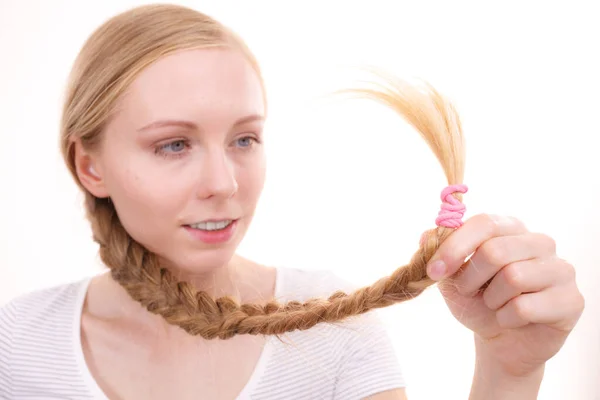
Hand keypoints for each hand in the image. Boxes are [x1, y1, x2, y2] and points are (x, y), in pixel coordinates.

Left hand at [426, 213, 584, 377]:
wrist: (500, 340)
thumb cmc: (477, 301)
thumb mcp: (450, 277)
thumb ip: (438, 253)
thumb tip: (426, 236)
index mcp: (510, 228)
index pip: (483, 223)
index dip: (454, 247)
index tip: (434, 270)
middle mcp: (540, 242)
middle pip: (496, 251)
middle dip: (471, 278)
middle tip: (468, 292)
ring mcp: (560, 269)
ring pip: (513, 278)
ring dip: (491, 300)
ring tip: (494, 304)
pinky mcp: (571, 299)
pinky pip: (525, 308)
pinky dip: (506, 318)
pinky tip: (511, 319)